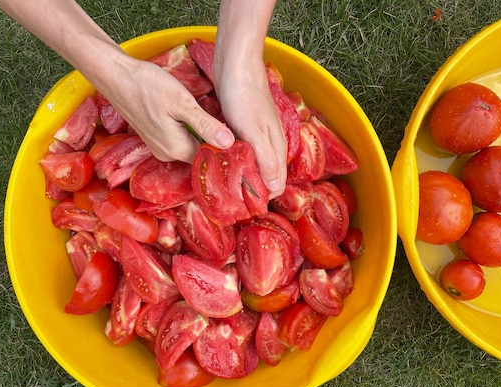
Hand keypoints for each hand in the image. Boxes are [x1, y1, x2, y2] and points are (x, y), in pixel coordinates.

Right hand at [99, 56, 234, 162]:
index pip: (211, 157)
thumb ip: (205, 125)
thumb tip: (229, 143)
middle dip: (216, 141)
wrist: (116, 76)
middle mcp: (168, 155)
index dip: (226, 146)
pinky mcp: (156, 138)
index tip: (240, 135)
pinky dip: (191, 131)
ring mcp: (160, 148)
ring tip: (217, 119)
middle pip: (202, 153)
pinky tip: (197, 117)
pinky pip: (181, 140)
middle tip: (232, 125)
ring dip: (204, 135)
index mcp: (176, 150)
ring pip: (192, 146)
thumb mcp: (182, 103)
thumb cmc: (147, 85)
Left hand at [214, 58, 287, 197]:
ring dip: (244, 175)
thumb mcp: (255, 131)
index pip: (276, 182)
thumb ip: (266, 160)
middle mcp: (270, 142)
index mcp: (276, 146)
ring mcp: (257, 133)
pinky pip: (242, 150)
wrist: (235, 62)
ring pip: (254, 162)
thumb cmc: (244, 96)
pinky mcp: (243, 125)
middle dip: (253, 189)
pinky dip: (236, 160)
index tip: (246, 210)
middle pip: (266, 174)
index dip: (264, 197)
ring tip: (226, 189)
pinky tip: (223, 163)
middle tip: (232, 204)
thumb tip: (275, 190)